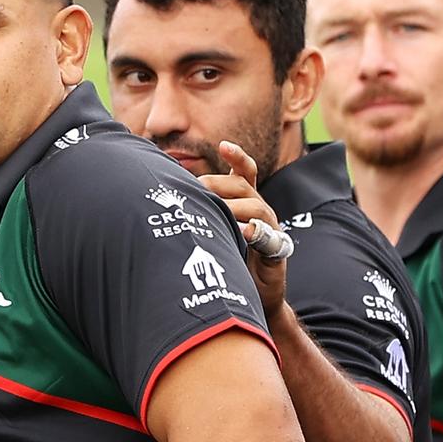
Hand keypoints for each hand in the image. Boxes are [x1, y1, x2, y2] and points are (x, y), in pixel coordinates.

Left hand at [199, 141, 287, 321]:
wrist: (251, 297)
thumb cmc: (226, 259)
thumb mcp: (210, 231)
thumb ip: (199, 212)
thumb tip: (166, 196)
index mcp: (244, 201)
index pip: (244, 171)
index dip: (236, 156)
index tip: (222, 145)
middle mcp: (259, 210)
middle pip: (243, 185)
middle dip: (219, 183)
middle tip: (197, 190)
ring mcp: (270, 229)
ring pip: (256, 206)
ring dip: (233, 207)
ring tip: (217, 211)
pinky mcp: (276, 251)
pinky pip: (270, 237)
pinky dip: (255, 232)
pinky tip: (243, 232)